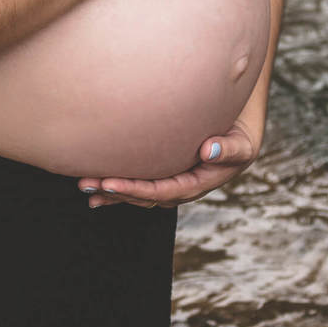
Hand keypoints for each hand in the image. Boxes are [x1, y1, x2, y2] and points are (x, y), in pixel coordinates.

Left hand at [76, 116, 260, 207]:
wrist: (239, 130)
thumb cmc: (241, 133)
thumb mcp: (242, 143)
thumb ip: (228, 149)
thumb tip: (209, 150)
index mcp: (199, 183)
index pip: (163, 191)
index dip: (136, 189)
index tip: (111, 183)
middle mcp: (183, 188)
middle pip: (146, 195)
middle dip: (116, 192)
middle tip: (87, 183)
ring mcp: (173, 183)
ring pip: (139, 192)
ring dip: (112, 191)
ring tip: (85, 187)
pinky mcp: (165, 174)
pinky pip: (140, 184)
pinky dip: (118, 189)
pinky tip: (96, 190)